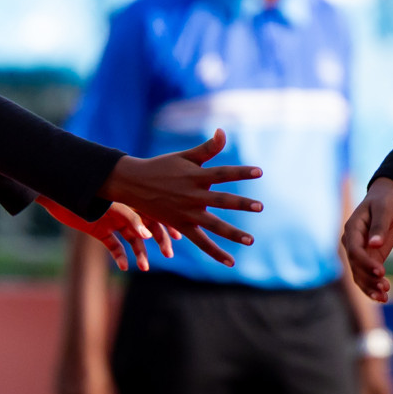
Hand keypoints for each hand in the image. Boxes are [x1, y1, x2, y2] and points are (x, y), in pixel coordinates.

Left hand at [41, 198, 178, 270]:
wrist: (57, 197)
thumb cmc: (86, 197)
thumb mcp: (111, 207)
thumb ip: (130, 218)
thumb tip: (147, 236)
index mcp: (129, 199)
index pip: (154, 212)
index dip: (167, 224)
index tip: (179, 237)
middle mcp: (123, 211)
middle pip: (147, 228)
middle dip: (159, 241)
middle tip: (168, 254)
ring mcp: (112, 223)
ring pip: (131, 241)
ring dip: (140, 254)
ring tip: (144, 267)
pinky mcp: (99, 232)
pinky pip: (114, 246)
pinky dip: (120, 257)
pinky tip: (124, 265)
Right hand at [99, 129, 262, 266]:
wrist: (132, 183)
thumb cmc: (161, 167)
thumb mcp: (184, 156)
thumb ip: (207, 148)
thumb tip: (223, 131)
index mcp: (195, 176)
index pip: (222, 173)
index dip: (241, 172)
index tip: (259, 172)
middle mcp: (192, 195)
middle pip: (221, 200)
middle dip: (241, 203)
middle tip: (260, 207)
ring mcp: (186, 212)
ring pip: (213, 225)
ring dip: (232, 233)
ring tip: (250, 240)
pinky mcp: (180, 225)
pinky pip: (200, 242)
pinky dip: (214, 252)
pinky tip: (230, 262)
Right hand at [343, 178, 392, 302]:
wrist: (388, 199)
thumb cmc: (385, 202)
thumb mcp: (384, 211)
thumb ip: (379, 228)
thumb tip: (375, 244)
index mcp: (352, 229)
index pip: (354, 250)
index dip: (366, 262)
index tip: (381, 271)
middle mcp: (351, 242)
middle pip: (355, 265)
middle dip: (369, 278)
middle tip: (385, 288)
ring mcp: (359, 251)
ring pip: (359, 273)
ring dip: (370, 287)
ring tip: (384, 297)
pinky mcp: (369, 257)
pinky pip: (366, 274)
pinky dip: (372, 286)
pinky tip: (383, 297)